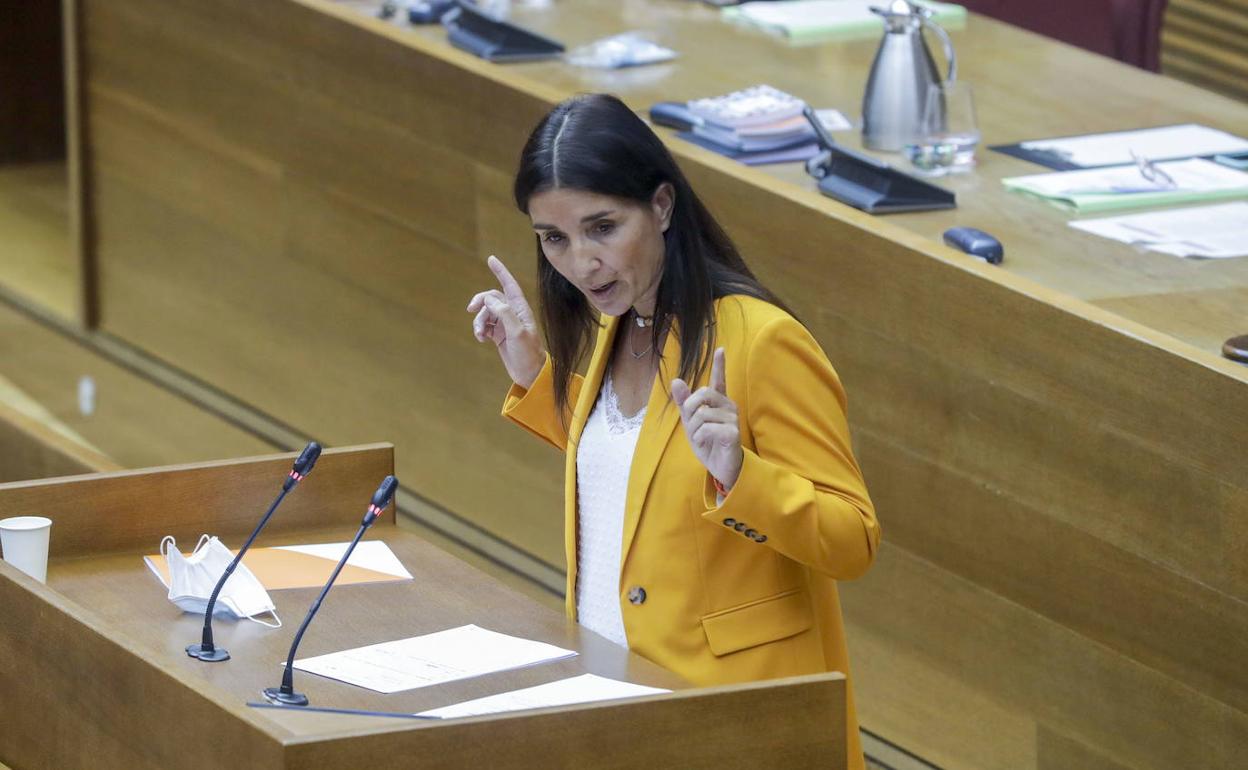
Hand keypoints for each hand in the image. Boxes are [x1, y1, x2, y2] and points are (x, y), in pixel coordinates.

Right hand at [466, 256, 544, 388]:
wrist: (529, 374)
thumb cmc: (528, 353)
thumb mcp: (517, 332)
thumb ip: (504, 312)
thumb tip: (490, 298)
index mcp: (521, 309)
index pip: (510, 285)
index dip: (501, 271)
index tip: (491, 259)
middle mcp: (513, 313)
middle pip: (492, 297)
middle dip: (480, 302)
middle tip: (470, 309)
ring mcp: (505, 324)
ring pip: (486, 313)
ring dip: (478, 321)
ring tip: (479, 334)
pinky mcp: (498, 334)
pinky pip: (484, 325)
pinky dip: (479, 330)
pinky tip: (481, 339)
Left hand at [671, 347, 742, 490]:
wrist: (720, 467)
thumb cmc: (708, 443)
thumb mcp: (691, 423)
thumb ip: (684, 403)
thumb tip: (676, 381)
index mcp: (719, 402)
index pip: (719, 380)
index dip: (719, 364)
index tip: (720, 349)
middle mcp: (728, 406)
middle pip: (703, 394)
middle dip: (690, 409)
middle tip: (692, 425)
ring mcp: (732, 418)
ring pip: (702, 414)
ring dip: (694, 430)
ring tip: (701, 439)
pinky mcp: (733, 432)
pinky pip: (707, 428)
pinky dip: (699, 437)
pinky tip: (705, 443)